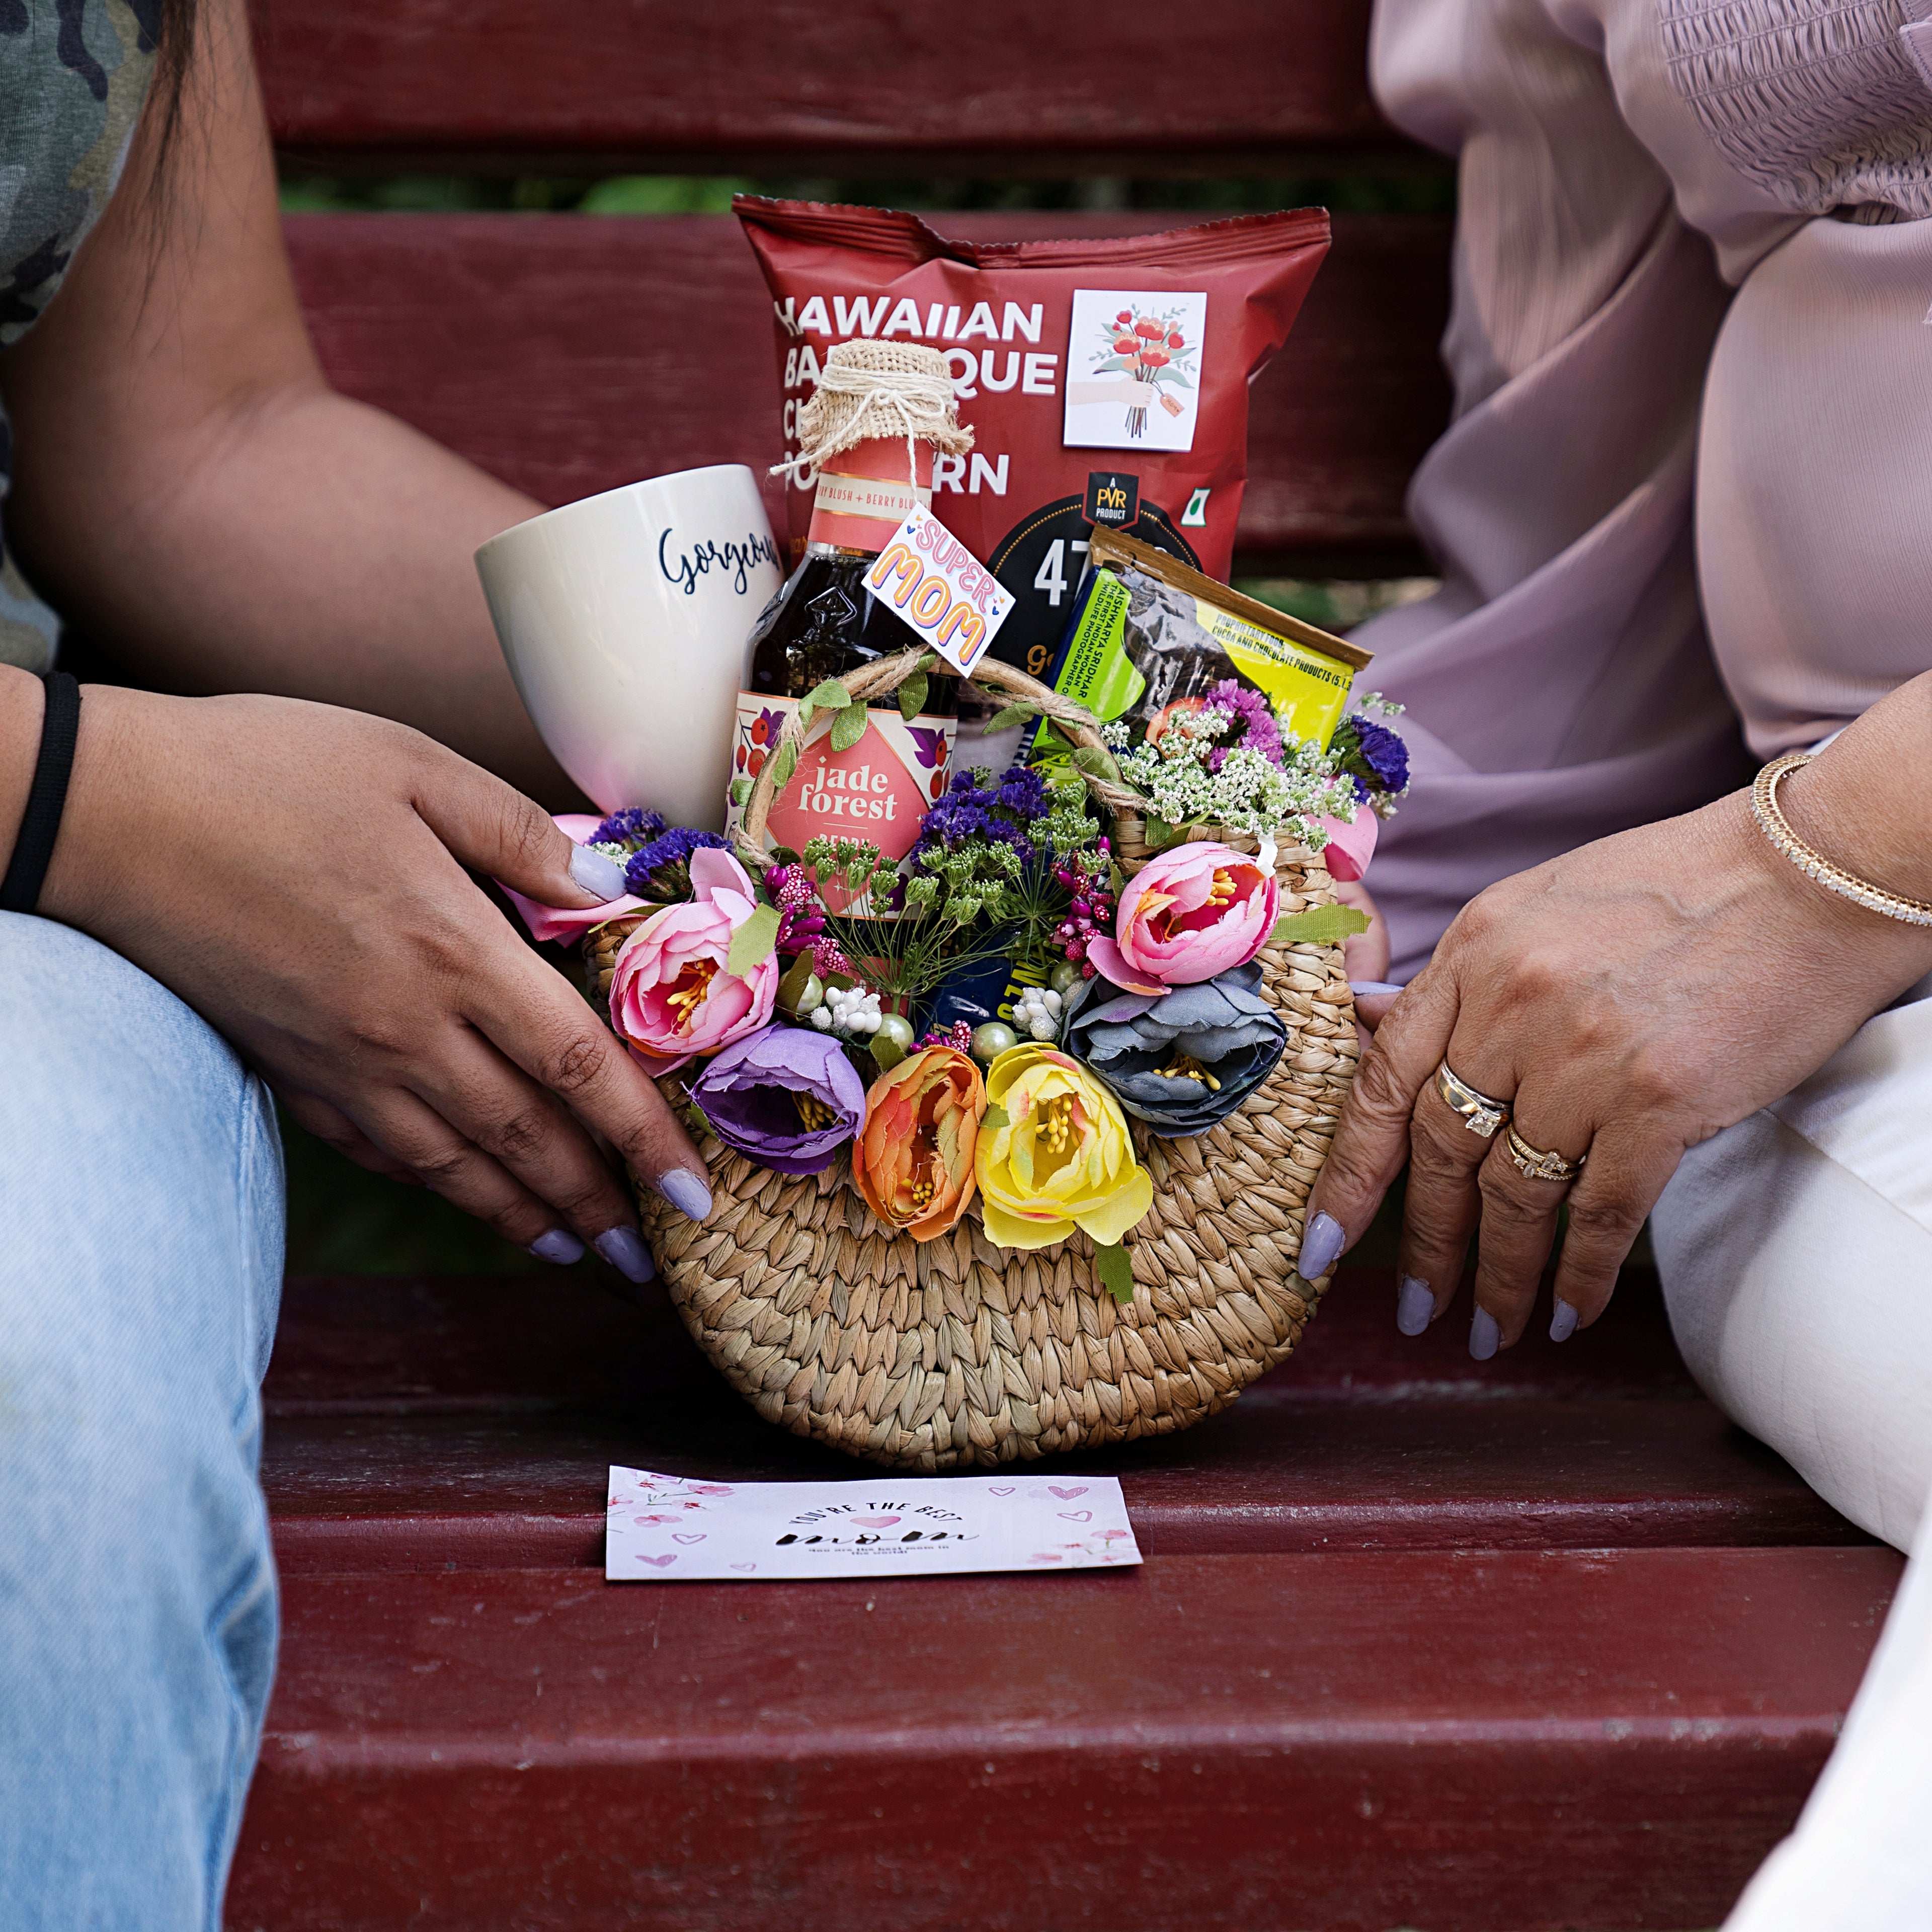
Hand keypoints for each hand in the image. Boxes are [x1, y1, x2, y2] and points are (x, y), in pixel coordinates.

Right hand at [42, 687, 710, 1275]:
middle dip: (600, 1205)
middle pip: (528, 1138)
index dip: (645, 1138)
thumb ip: (520, 833)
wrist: (107, 814)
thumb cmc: (266, 770)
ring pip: (457, 1165)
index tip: (694, 1194)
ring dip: (526, 1217)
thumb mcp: (413, 765)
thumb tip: (608, 885)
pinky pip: (380, 1151)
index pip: (580, 1066)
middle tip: (653, 1258)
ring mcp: (342, 1062)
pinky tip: (472, 1200)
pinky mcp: (291, 1071)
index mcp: (453, 950)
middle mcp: (405, 1028)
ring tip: (581, 1253)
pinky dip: (439, 1187)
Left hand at [1301, 761, 1931, 1352]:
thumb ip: (1459, 979)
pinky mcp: (1661, 1099)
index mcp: (1473, 952)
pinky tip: (1568, 1312)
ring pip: (1516, 1193)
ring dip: (1499, 1275)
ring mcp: (1585, 1055)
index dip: (1347, 1175)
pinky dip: (1578, 1271)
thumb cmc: (1674, 888)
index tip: (1321, 1245)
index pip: (1381, 1080)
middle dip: (1423, 1244)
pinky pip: (1601, 1209)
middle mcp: (1514, 1005)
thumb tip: (1371, 1022)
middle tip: (1414, 1308)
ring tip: (1490, 1329)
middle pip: (1442, 1149)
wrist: (1806, 875)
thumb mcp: (1535, 906)